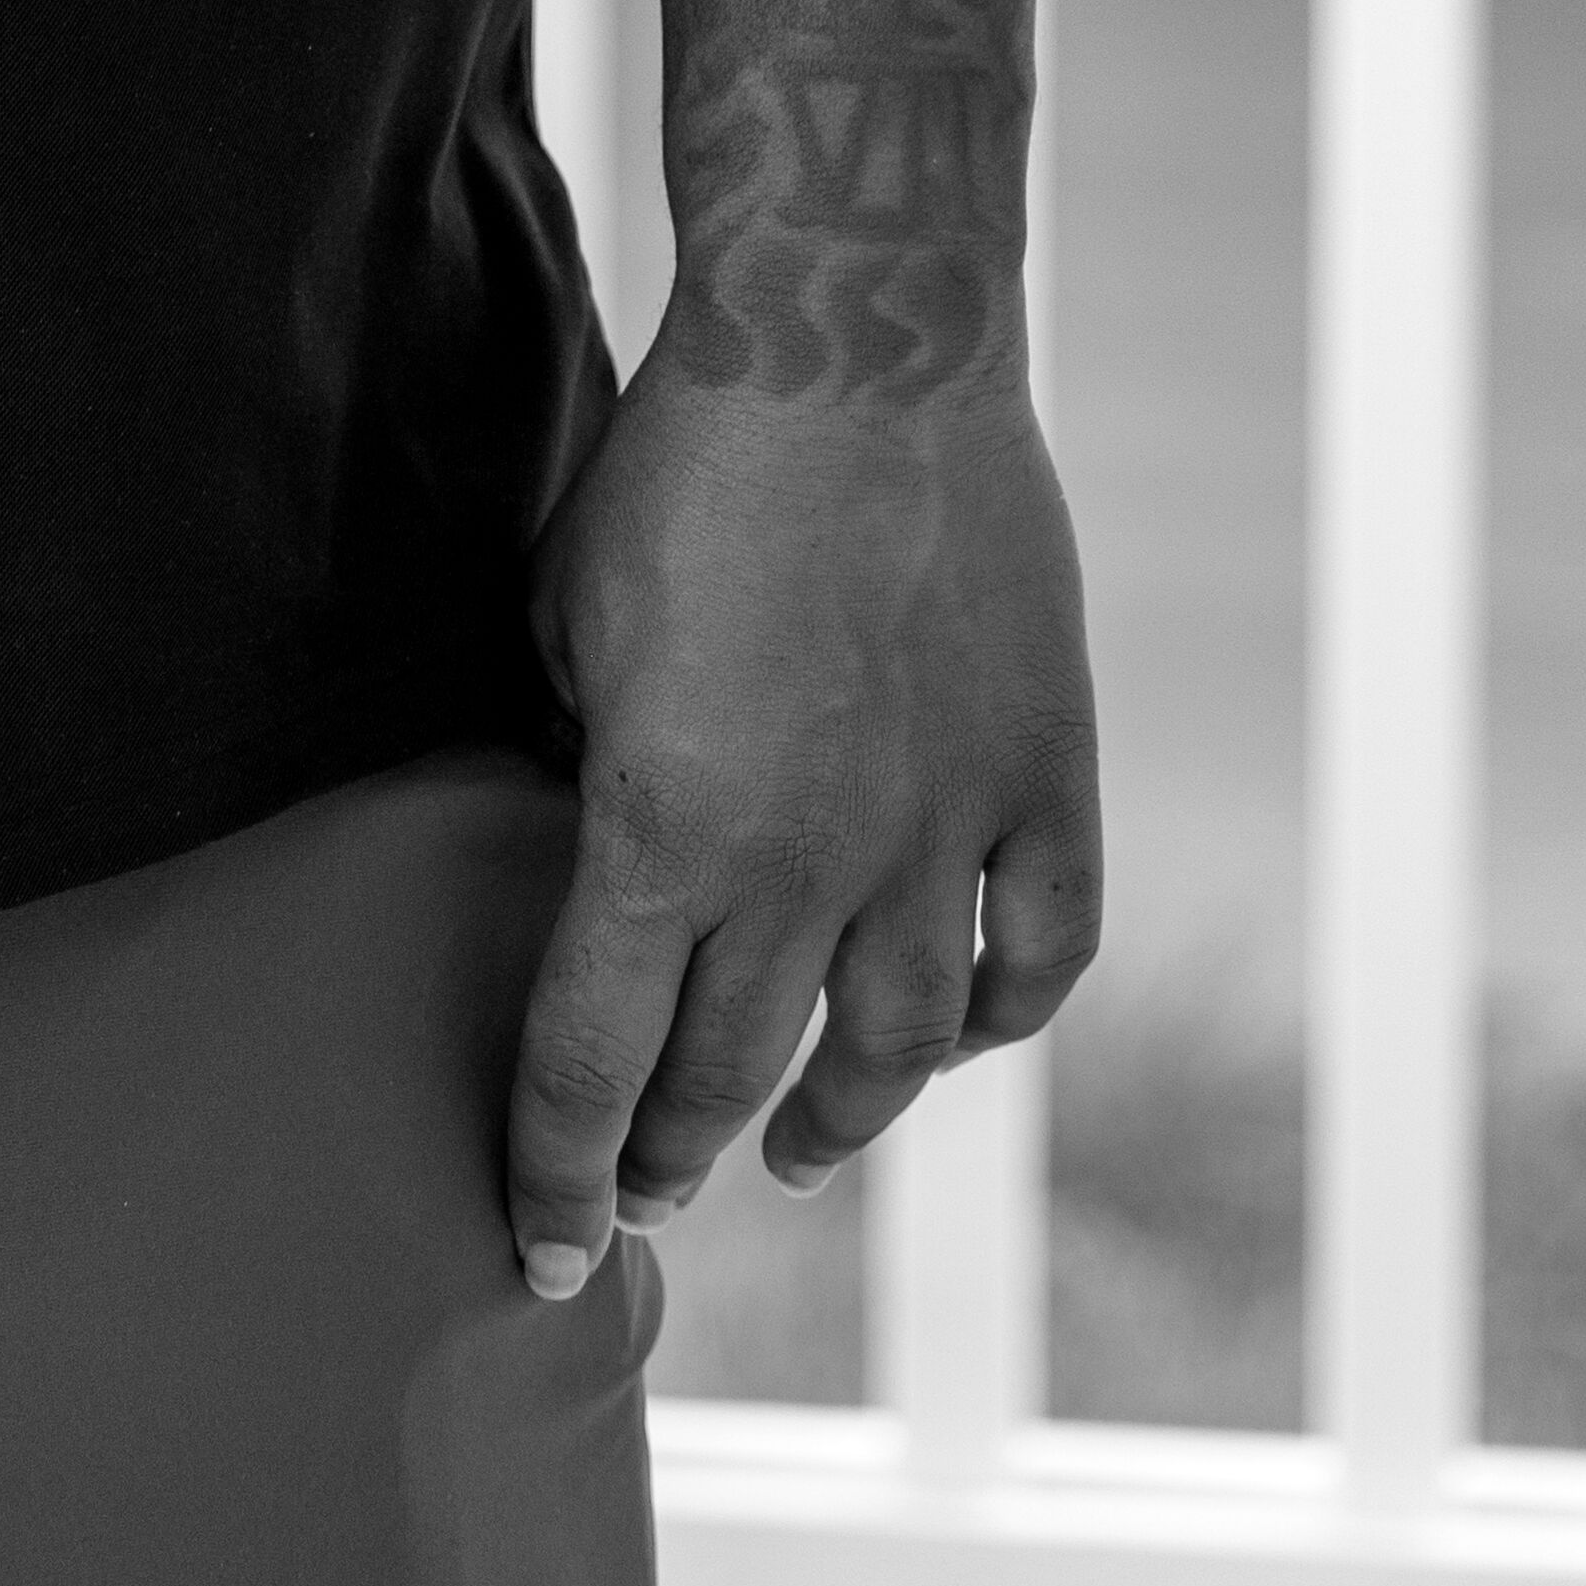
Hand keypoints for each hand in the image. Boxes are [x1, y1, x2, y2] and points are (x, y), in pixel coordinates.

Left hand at [506, 337, 1101, 1294]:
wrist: (853, 339)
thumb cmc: (681, 461)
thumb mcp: (566, 615)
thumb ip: (583, 751)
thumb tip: (599, 830)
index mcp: (665, 834)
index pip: (589, 1061)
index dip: (553, 1169)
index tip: (542, 1246)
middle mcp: (808, 867)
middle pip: (730, 1073)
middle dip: (669, 1152)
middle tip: (643, 1185)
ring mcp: (941, 832)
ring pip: (894, 1050)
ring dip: (834, 1119)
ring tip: (794, 1153)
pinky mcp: (1043, 775)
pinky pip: (1039, 950)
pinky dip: (1000, 1015)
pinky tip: (955, 1038)